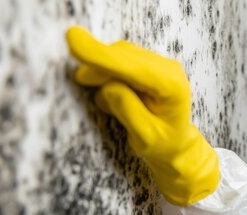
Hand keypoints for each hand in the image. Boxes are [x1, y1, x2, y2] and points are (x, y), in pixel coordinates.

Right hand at [65, 26, 218, 205]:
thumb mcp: (144, 137)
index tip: (72, 38)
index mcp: (172, 86)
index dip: (101, 54)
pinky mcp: (147, 63)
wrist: (174, 142)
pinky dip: (108, 73)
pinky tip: (111, 94)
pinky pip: (120, 59)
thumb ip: (128, 110)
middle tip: (82, 79)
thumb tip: (109, 86)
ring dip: (103, 71)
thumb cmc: (162, 143)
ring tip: (105, 101)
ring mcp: (159, 63)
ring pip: (120, 55)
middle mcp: (169, 69)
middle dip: (98, 64)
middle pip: (124, 55)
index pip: (133, 67)